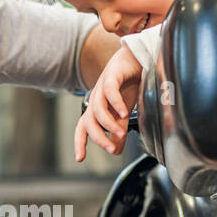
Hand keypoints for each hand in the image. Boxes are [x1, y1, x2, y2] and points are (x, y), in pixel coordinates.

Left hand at [74, 45, 142, 161]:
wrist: (136, 58)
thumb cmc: (128, 85)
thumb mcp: (123, 113)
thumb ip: (119, 130)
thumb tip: (115, 150)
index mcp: (96, 108)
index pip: (83, 128)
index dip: (80, 143)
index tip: (80, 158)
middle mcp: (96, 98)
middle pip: (89, 122)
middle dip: (99, 138)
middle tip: (112, 149)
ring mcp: (101, 87)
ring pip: (98, 109)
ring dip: (109, 124)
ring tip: (121, 134)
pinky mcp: (112, 75)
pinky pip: (110, 91)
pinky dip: (116, 103)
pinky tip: (125, 113)